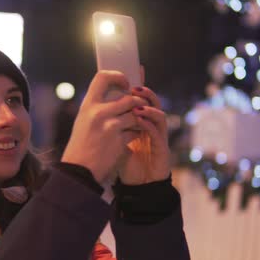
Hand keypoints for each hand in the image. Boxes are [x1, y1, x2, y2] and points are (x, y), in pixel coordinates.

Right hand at [61, 71, 146, 184]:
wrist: (79, 170)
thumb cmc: (81, 146)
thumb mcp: (84, 122)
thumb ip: (98, 108)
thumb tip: (118, 96)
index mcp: (87, 105)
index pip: (103, 77)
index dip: (117, 76)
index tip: (125, 82)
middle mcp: (98, 112)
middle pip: (129, 97)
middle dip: (139, 102)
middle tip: (141, 106)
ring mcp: (110, 126)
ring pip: (136, 113)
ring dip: (140, 118)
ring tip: (138, 122)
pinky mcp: (119, 140)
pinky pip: (136, 130)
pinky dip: (138, 132)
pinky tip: (135, 136)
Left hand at [118, 66, 170, 184]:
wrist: (139, 187)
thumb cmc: (129, 164)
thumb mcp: (117, 141)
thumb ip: (113, 126)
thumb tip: (98, 109)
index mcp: (142, 123)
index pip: (141, 100)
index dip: (139, 86)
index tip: (132, 72)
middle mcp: (152, 127)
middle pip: (153, 103)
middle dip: (144, 92)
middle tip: (133, 86)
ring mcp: (158, 137)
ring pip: (159, 115)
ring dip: (148, 106)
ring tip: (137, 101)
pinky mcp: (162, 149)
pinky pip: (157, 133)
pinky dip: (149, 124)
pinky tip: (140, 119)